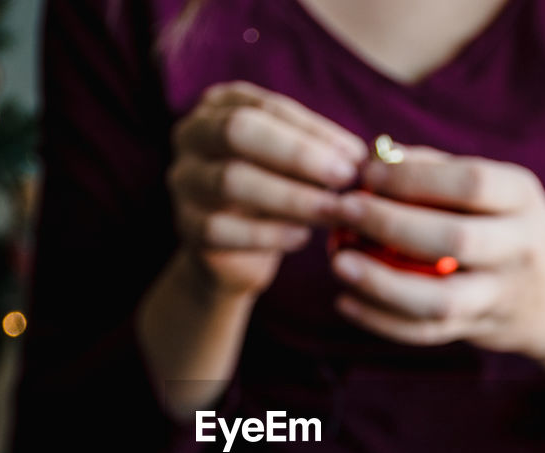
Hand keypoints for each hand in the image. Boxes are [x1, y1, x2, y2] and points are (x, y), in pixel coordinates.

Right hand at [168, 81, 366, 296]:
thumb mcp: (295, 166)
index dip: (315, 131)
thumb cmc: (276, 196)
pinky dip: (267, 234)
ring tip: (331, 211)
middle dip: (297, 154)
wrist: (236, 254)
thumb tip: (360, 158)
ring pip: (231, 180)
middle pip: (239, 132)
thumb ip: (320, 154)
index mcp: (222, 106)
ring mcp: (184, 181)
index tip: (357, 155)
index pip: (269, 108)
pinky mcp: (186, 227)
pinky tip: (301, 238)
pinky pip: (223, 229)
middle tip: (344, 177)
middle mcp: (193, 134)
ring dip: (290, 196)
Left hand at [329, 145, 544, 359]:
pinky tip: (345, 301)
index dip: (413, 177)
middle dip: (390, 224)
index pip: (470, 183)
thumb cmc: (507, 225)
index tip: (366, 173)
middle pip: (454, 240)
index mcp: (521, 199)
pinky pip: (426, 332)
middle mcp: (519, 248)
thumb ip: (438, 169)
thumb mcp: (494, 189)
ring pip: (440, 300)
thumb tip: (373, 156)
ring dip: (382, 284)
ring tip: (338, 263)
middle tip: (343, 210)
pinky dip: (381, 320)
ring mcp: (500, 295)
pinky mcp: (478, 329)